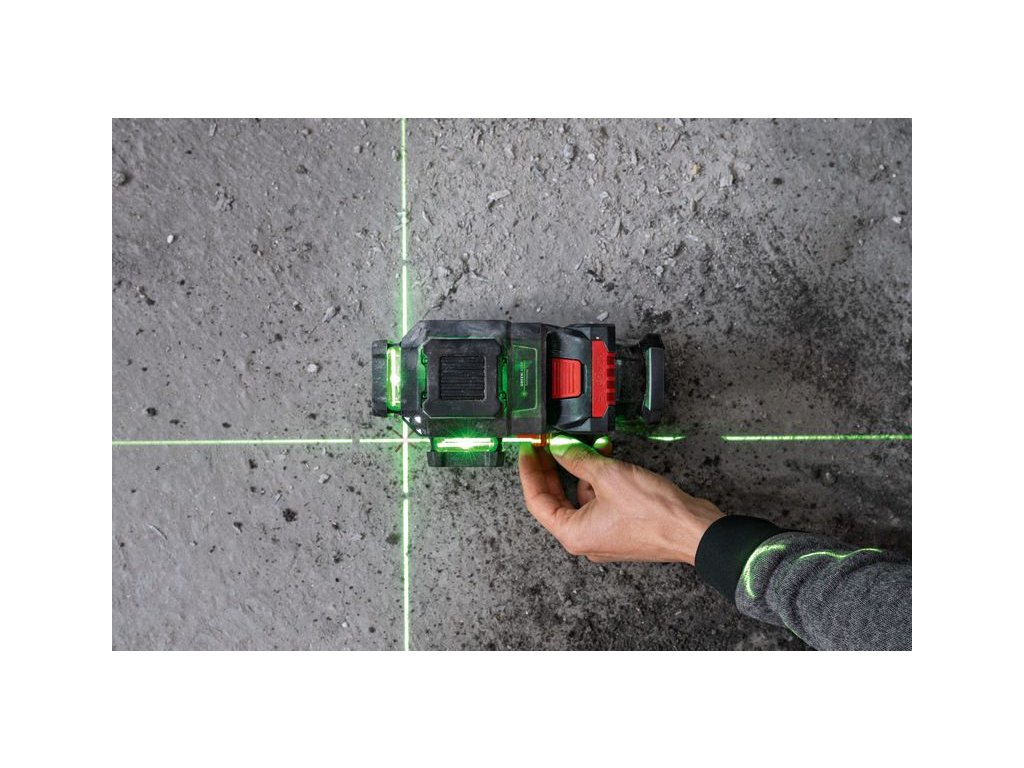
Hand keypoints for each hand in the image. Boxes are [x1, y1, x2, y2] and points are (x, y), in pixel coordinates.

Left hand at [518, 438, 724, 563]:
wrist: (693, 529)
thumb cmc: (654, 514)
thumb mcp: (608, 476)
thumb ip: (577, 460)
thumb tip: (559, 448)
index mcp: (573, 534)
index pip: (537, 501)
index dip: (529, 472)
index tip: (528, 450)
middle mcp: (585, 539)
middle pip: (557, 499)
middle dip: (553, 469)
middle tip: (546, 445)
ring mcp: (603, 534)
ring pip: (581, 496)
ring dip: (583, 470)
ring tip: (588, 445)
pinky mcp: (620, 527)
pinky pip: (600, 500)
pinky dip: (601, 479)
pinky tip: (607, 458)